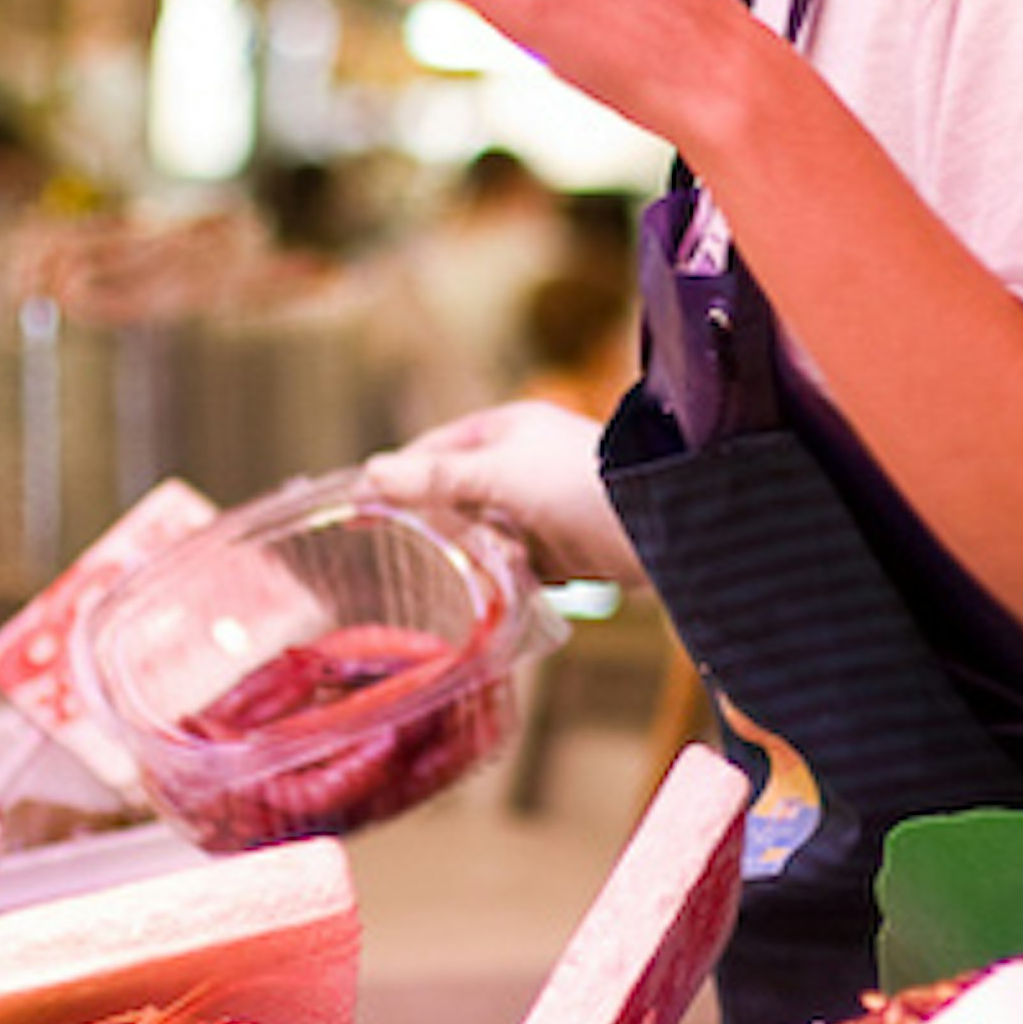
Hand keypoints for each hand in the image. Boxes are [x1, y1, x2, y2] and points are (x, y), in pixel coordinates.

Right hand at [361, 399, 639, 586]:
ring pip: (484, 534)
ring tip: (444, 576)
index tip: (361, 508)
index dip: (401, 477)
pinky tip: (484, 592)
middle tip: (397, 553)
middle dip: (436, 525)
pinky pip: (516, 564)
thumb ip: (438, 478)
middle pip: (458, 496)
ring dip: (469, 555)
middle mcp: (523, 464)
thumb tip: (371, 471)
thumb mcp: (500, 475)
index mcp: (507, 430)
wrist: (660, 524)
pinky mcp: (562, 549)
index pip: (436, 448)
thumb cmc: (578, 483)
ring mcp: (542, 508)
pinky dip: (501, 578)